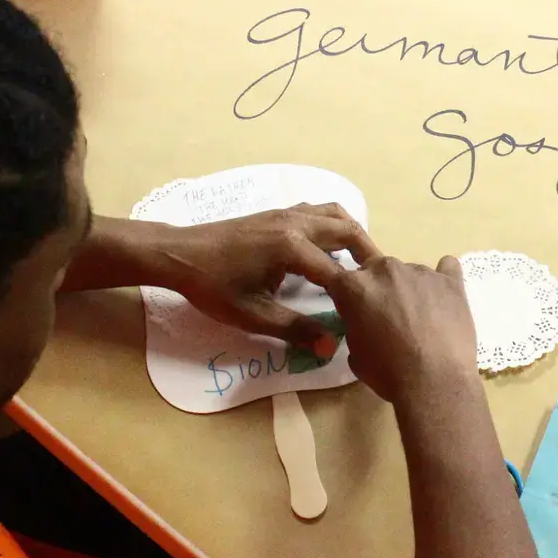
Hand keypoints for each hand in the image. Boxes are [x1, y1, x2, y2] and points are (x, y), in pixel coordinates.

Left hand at [146, 203, 379, 348]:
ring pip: (333, 213)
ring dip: (351, 233)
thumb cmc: (212, 286)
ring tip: (358, 261)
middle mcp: (295, 222)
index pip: (338, 271)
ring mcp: (285, 212)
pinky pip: (317, 211)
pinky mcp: (276, 212)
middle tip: (378, 278)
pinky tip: (327, 248)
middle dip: (366, 253)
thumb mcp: (253, 315)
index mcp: (292, 247)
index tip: (369, 311)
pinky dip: (333, 225)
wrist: (178, 254)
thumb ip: (294, 329)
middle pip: (346, 229)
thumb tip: (331, 346)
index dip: (356, 293)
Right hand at [324, 255, 477, 403]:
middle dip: (377, 287)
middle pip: (375, 267)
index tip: (353, 309)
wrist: (434, 381)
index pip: (339, 277)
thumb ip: (356, 326)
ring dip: (408, 287)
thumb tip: (366, 322)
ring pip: (408, 271)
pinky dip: (442, 280)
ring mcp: (420, 271)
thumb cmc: (389, 372)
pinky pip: (446, 267)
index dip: (344, 293)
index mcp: (356, 286)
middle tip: (386, 315)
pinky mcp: (450, 280)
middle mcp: (386, 269)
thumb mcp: (355, 354)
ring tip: (420, 318)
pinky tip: (443, 296)